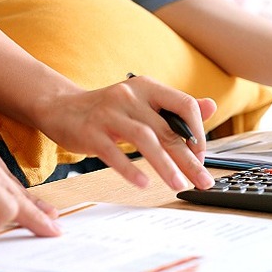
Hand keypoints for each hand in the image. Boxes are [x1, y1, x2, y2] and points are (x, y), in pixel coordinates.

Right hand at [33, 75, 217, 190]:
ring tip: (179, 185)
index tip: (201, 155)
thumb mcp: (143, 102)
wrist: (61, 107)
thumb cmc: (108, 109)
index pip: (184, 105)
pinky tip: (143, 183)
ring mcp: (108, 113)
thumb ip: (175, 107)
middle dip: (188, 159)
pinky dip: (130, 169)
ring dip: (165, 165)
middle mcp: (129, 95)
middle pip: (167, 129)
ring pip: (144, 139)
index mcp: (147, 87)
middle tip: (203, 180)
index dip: (198, 131)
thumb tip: (211, 106)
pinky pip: (112, 152)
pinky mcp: (90, 131)